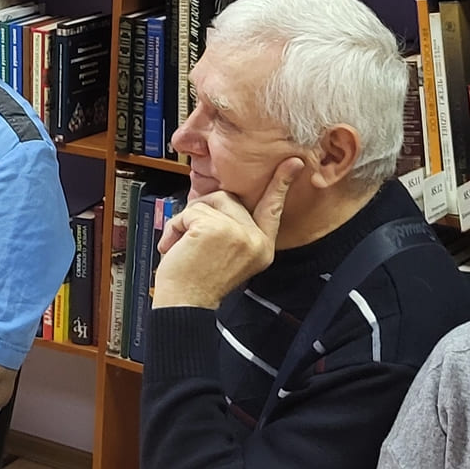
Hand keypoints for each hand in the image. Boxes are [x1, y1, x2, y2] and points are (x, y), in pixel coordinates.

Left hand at [153, 155, 303, 310]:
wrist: (185, 305)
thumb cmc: (198, 281)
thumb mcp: (228, 254)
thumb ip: (234, 228)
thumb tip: (223, 198)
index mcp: (262, 247)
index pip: (272, 209)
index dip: (280, 184)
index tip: (293, 162)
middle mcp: (256, 240)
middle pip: (228, 198)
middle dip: (202, 211)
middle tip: (190, 240)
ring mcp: (239, 234)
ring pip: (208, 202)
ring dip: (186, 221)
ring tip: (183, 246)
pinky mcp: (217, 229)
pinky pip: (190, 211)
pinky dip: (176, 227)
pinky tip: (176, 247)